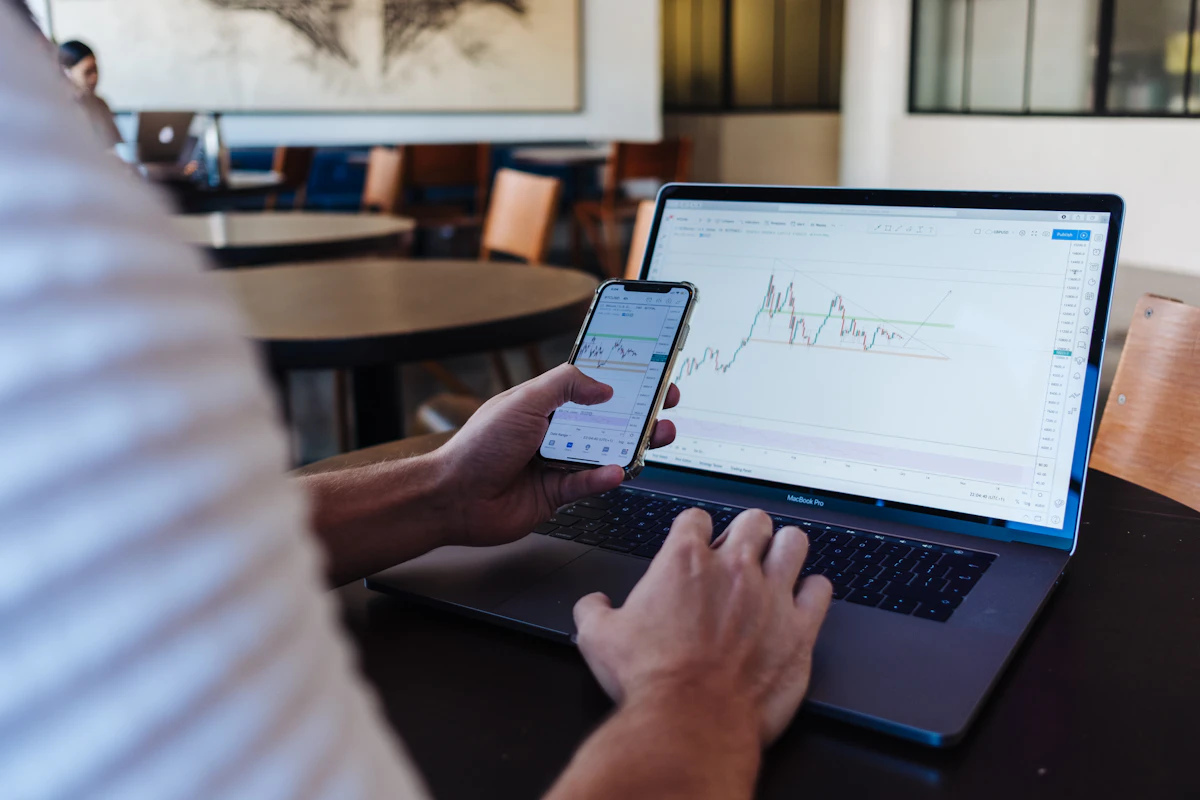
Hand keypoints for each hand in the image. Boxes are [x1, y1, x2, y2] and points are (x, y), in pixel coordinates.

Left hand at [434, 364, 678, 547]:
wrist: (453, 497)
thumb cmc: (479, 446)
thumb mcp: (524, 401)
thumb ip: (565, 385)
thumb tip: (603, 387)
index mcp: (544, 403)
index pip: (590, 385)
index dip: (621, 379)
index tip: (651, 373)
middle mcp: (553, 431)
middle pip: (607, 420)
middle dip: (640, 412)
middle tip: (667, 405)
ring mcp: (556, 463)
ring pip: (605, 453)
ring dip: (634, 445)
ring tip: (658, 436)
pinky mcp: (556, 494)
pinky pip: (589, 485)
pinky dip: (604, 479)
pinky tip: (616, 471)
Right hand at [573, 509, 832, 744]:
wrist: (690, 721)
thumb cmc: (651, 681)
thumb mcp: (598, 639)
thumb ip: (594, 611)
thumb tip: (593, 605)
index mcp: (685, 561)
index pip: (697, 518)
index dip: (696, 530)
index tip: (696, 544)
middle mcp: (733, 568)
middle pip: (753, 520)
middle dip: (747, 532)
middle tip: (740, 553)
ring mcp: (771, 595)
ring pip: (794, 542)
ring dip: (785, 551)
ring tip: (777, 565)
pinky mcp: (800, 628)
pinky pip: (821, 589)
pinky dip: (813, 592)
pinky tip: (802, 601)